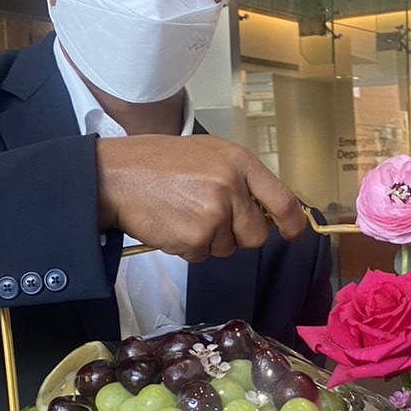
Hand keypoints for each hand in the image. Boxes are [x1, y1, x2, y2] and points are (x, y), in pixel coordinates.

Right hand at [96, 135, 305, 259]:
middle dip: (237, 236)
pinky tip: (172, 223)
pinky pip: (202, 255)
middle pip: (256, 235)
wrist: (117, 175)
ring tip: (183, 213)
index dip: (292, 223)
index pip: (282, 200)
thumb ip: (239, 179)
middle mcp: (232, 186)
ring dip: (208, 240)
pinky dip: (188, 246)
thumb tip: (264, 210)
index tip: (293, 233)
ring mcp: (215, 212)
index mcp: (239, 162)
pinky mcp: (197, 236)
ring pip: (227, 248)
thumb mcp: (208, 155)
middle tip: (209, 218)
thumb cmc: (158, 163)